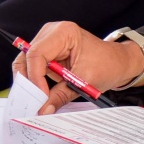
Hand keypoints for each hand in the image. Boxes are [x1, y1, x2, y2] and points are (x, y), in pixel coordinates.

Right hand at [15, 22, 143, 113]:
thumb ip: (60, 96)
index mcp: (64, 32)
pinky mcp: (46, 51)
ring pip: (26, 63)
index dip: (35, 78)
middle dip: (28, 82)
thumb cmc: (107, 65)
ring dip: (30, 83)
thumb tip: (42, 111)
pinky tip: (40, 94)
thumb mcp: (85, 82)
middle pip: (27, 58)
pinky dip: (34, 81)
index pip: (37, 54)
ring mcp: (47, 41)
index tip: (40, 98)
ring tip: (37, 100)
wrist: (117, 62)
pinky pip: (32, 67)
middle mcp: (52, 32)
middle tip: (33, 103)